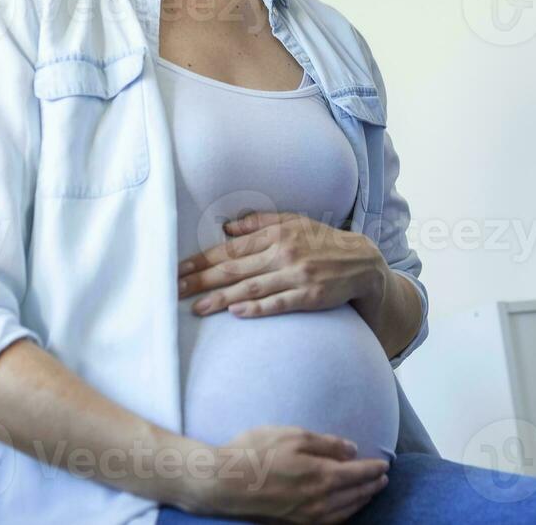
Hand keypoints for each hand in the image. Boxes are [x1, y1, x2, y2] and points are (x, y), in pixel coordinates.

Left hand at [178, 211, 387, 317]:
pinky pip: (279, 303)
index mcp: (275, 234)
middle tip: (174, 291)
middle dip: (201, 281)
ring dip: (221, 299)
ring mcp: (297, 275)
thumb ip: (259, 223)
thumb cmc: (321, 241)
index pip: (230, 249)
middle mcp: (283, 253)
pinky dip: (257, 308)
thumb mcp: (293, 222)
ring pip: (251, 288)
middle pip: (234, 269)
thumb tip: (227, 226)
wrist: (361, 262)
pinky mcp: (310, 296)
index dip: (201, 260)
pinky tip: (236, 312)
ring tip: (196, 308)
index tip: (177, 270)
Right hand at [184, 425, 389, 523]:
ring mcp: (307, 515)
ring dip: (361, 501)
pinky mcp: (295, 523)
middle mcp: (319, 500)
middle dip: (372, 485)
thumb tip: (352, 449)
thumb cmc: (256, 452)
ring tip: (370, 492)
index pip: (358, 473)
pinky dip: (344, 515)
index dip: (374, 469)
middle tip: (383, 478)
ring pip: (345, 511)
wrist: (225, 482)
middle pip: (355, 494)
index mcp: (321, 475)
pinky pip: (330, 522)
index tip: (385, 464)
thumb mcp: (293, 435)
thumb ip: (326, 443)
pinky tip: (345, 510)